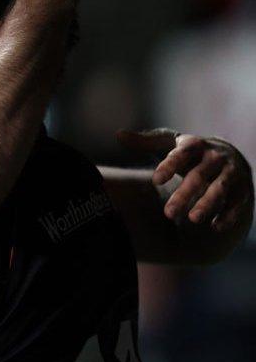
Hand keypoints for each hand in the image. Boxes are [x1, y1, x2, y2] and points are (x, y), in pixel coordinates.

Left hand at [118, 128, 253, 230]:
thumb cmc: (189, 153)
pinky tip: (215, 227)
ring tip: (192, 219)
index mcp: (196, 144)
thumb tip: (118, 134)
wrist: (228, 157)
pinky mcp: (243, 189)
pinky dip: (228, 215)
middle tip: (168, 213)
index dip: (169, 166)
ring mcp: (232, 173)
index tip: (155, 181)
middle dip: (184, 194)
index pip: (181, 154)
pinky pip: (237, 203)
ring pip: (220, 189)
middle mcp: (216, 157)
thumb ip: (146, 141)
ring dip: (208, 204)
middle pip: (199, 176)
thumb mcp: (170, 144)